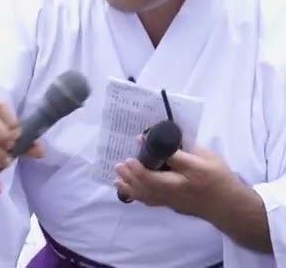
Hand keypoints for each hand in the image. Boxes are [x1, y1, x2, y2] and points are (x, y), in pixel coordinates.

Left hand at [113, 145, 242, 217]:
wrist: (229, 207)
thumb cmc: (220, 178)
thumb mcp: (208, 158)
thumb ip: (187, 150)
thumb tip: (163, 140)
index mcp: (195, 174)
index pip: (172, 160)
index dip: (154, 150)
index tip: (138, 140)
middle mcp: (182, 189)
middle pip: (155, 183)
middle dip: (134, 174)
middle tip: (120, 164)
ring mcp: (175, 200)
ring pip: (149, 194)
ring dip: (131, 185)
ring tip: (117, 176)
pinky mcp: (171, 205)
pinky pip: (151, 201)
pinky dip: (136, 194)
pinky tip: (124, 187)